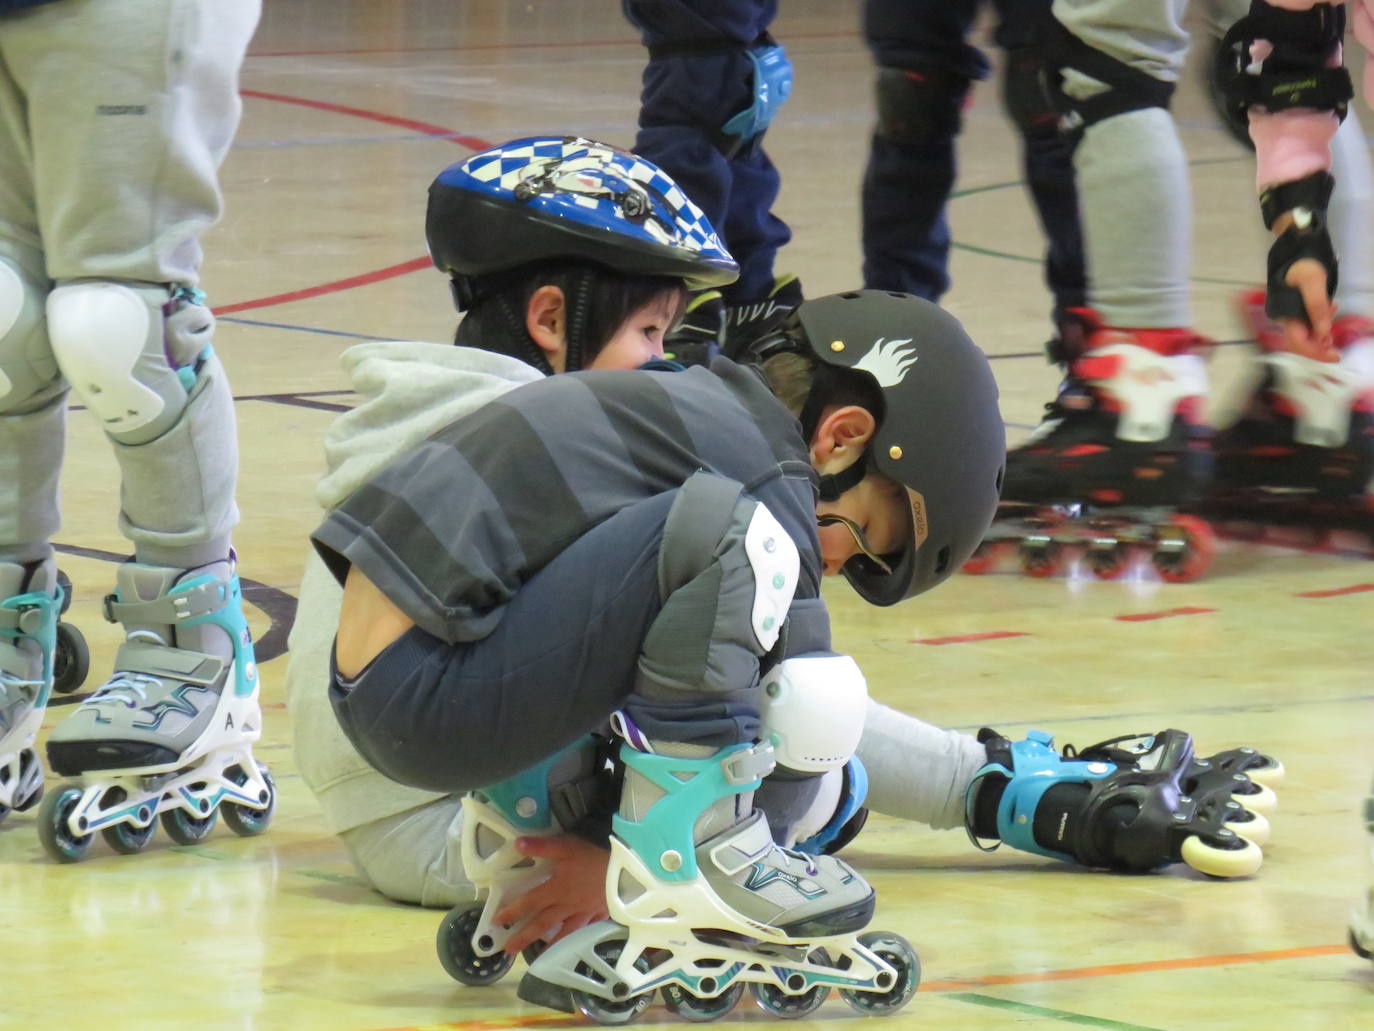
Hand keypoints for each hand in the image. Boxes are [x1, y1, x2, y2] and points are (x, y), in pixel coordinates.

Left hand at [495, 833, 609, 955]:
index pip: (528, 902)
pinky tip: (575, 941)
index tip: (497, 922)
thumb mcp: (565, 846)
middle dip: (523, 937)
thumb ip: (541, 847)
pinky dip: (578, 937)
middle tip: (508, 950)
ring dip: (548, 945)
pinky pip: (585, 928)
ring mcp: (583, 912)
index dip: (512, 911)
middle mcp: (566, 905)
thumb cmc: (593, 856)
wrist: (625, 870)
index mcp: (555, 890)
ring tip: (538, 957)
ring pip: (562, 932)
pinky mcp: (599, 913)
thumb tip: (516, 844)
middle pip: (541, 924)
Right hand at [1277, 256, 1337, 360]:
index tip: (1335, 356)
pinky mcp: (1295, 308)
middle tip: (1337, 350)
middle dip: (1319, 346)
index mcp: (1284, 314)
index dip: (1316, 352)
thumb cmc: (1302, 263)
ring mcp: (1289, 313)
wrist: (1296, 248)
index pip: (1298, 342)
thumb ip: (1317, 307)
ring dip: (1322, 334)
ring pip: (1306, 333)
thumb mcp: (1313, 282)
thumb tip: (1324, 333)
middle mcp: (1284, 317)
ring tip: (1334, 324)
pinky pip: (1308, 322)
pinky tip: (1331, 310)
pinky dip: (1321, 322)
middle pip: (1301, 341)